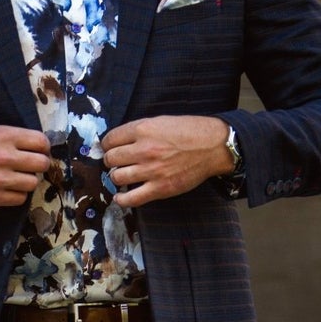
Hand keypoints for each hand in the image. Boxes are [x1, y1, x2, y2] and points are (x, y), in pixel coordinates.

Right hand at [0, 124, 50, 206]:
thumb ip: (13, 138)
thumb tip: (38, 147)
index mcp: (4, 136)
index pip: (41, 142)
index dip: (43, 147)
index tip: (39, 151)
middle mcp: (4, 157)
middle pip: (42, 164)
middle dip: (39, 164)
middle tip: (31, 165)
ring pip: (32, 182)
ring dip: (27, 180)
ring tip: (16, 177)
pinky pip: (20, 199)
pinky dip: (17, 194)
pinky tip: (8, 187)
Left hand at [103, 115, 233, 205]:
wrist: (212, 147)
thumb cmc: (189, 131)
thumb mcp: (161, 121)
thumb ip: (139, 130)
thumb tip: (119, 141)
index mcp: (143, 130)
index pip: (110, 139)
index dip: (107, 144)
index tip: (111, 148)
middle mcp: (144, 150)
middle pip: (110, 159)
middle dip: (111, 160)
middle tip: (118, 162)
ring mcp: (151, 170)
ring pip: (116, 177)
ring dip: (117, 177)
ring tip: (123, 175)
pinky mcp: (159, 188)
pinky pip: (131, 198)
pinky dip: (122, 199)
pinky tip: (121, 196)